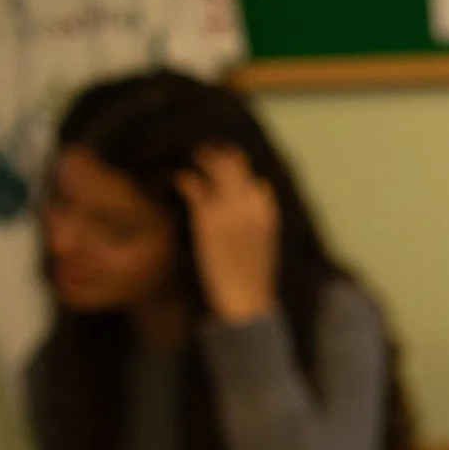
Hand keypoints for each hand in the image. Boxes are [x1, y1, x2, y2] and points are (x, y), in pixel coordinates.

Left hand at [176, 145, 279, 325]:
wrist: (246, 300)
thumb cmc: (253, 279)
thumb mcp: (266, 247)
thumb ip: (261, 222)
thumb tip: (257, 201)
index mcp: (268, 213)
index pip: (257, 182)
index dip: (240, 173)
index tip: (225, 167)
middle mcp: (252, 205)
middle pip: (237, 165)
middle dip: (219, 154)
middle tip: (202, 149)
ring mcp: (230, 209)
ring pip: (217, 167)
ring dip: (203, 158)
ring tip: (191, 155)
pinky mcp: (208, 217)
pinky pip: (194, 186)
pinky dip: (186, 179)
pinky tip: (179, 179)